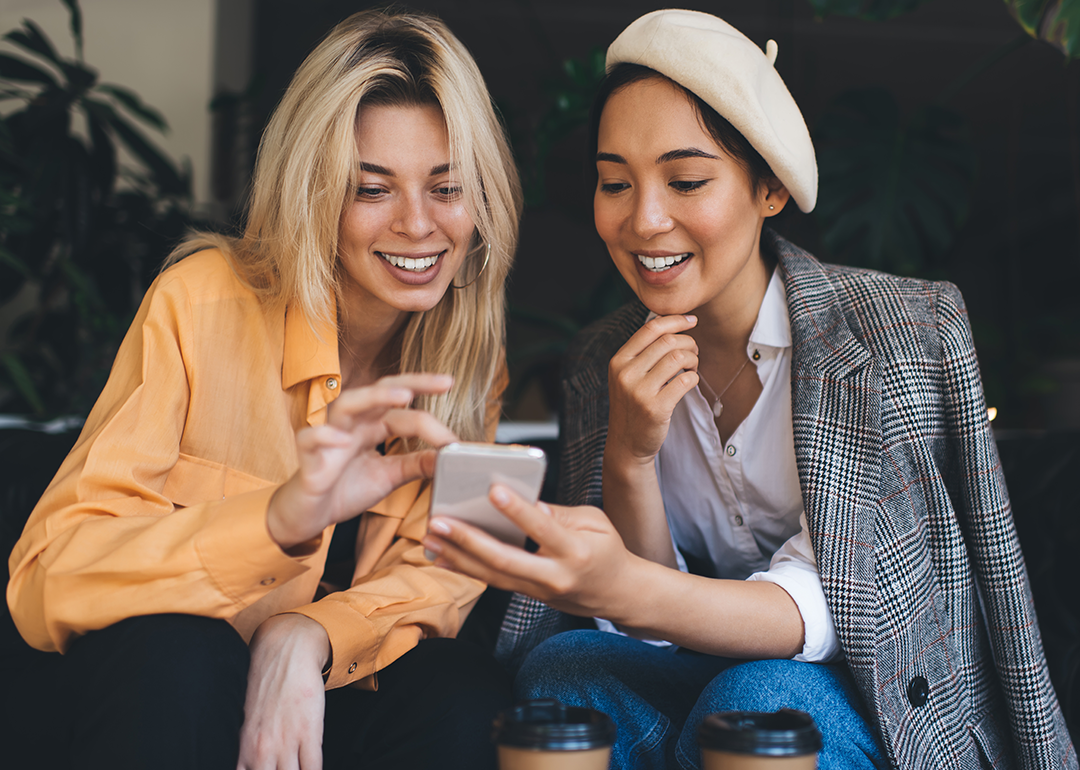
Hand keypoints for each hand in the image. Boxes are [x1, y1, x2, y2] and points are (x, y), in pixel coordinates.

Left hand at [237, 614, 329, 769]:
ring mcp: (286, 743)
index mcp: (244, 748)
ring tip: (298, 768)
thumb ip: (248, 748)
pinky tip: (313, 769)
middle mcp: (262, 750)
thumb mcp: (248, 719)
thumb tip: (250, 763)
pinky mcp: (309, 732)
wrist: (286, 650)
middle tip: (285, 769)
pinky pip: (313, 768)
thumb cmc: (267, 683)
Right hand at [268, 373, 456, 548]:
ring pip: (348, 404)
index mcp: (373, 426)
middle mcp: (353, 424)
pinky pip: (310, 438)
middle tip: (444, 382)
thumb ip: (416, 464)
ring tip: (402, 396)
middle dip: (412, 383)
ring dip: (375, 397)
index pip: (405, 411)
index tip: (456, 442)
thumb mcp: (389, 476)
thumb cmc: (346, 489)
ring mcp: (329, 436)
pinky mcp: (307, 456)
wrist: (310, 514)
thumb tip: (449, 457)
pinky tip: (342, 440)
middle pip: (380, 392)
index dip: (433, 423)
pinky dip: (325, 436)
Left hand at [422, 484, 639, 619]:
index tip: (493, 490)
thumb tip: (528, 504)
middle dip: (468, 540)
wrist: (621, 595)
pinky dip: (466, 568)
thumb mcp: (595, 523)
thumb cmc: (609, 551)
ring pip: (492, 575)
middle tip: (440, 521)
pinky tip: (442, 556)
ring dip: (457, 556)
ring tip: (430, 537)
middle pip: (505, 560)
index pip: (543, 528)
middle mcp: (555, 576)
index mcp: (577, 552)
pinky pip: (494, 581)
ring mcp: (540, 591)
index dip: (518, 510)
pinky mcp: (529, 595)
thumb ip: (560, 514)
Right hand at [606, 314, 698, 465]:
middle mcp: (626, 374)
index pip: (650, 329)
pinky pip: (685, 380)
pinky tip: (690, 382)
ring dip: (693, 359)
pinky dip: (693, 378)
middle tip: (694, 352)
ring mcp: (639, 391)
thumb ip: (641, 352)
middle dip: (688, 342)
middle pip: (668, 341)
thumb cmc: (632, 405)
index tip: (691, 321)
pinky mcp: (655, 408)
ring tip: (692, 367)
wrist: (626, 444)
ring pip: (678, 358)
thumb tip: (668, 322)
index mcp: (618, 361)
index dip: (675, 320)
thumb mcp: (626, 376)